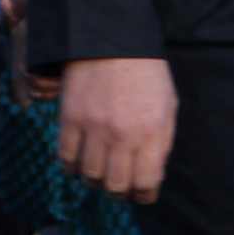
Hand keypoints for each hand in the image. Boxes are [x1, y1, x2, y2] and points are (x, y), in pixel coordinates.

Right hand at [60, 55, 173, 203]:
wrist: (110, 40)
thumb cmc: (145, 74)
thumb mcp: (168, 106)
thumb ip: (161, 141)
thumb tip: (151, 173)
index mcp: (152, 132)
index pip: (146, 183)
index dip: (145, 194)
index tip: (142, 194)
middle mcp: (122, 135)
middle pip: (116, 186)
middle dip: (120, 192)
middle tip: (120, 186)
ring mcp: (94, 128)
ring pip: (89, 176)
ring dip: (95, 180)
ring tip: (100, 172)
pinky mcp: (70, 119)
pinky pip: (66, 158)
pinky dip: (72, 166)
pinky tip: (79, 160)